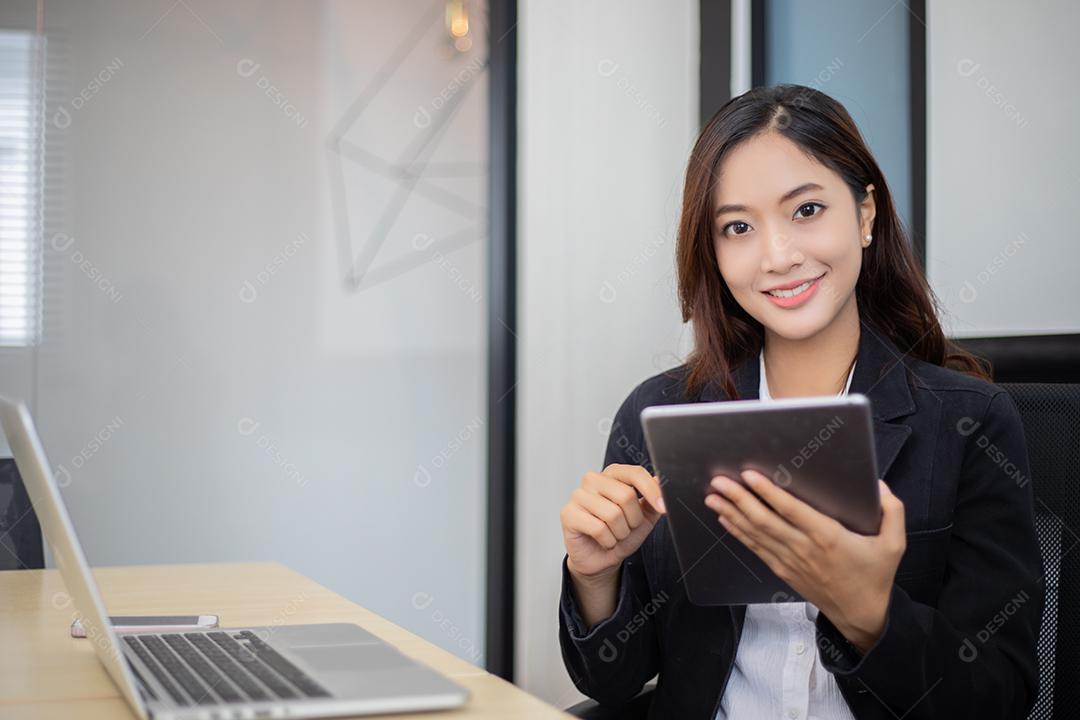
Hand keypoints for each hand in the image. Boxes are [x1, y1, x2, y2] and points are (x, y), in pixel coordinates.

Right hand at [561, 464, 666, 580]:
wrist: (602, 558)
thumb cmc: (620, 533)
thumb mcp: (644, 517)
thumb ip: (652, 499)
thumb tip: (660, 481)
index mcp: (612, 474)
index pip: (635, 473)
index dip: (652, 491)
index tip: (663, 507)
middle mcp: (593, 480)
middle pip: (625, 495)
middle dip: (633, 520)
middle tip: (627, 527)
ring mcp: (578, 495)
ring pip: (613, 514)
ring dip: (620, 533)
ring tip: (614, 535)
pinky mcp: (568, 514)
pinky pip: (598, 528)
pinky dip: (608, 540)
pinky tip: (603, 540)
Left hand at [704, 470, 905, 652]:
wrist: (860, 616)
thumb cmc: (875, 577)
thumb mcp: (895, 544)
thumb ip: (892, 511)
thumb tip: (880, 485)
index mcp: (828, 537)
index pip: (791, 510)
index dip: (768, 493)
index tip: (750, 476)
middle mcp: (803, 548)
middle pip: (764, 520)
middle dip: (739, 499)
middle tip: (719, 481)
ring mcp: (790, 561)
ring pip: (755, 533)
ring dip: (732, 513)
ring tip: (712, 496)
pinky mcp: (783, 570)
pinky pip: (756, 548)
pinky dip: (738, 533)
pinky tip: (725, 519)